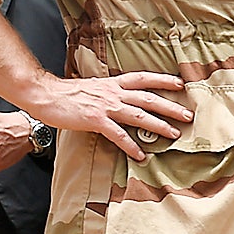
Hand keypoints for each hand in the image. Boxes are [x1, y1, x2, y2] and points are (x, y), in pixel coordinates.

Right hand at [26, 73, 191, 161]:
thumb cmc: (68, 93)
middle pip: (148, 99)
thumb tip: (125, 99)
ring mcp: (105, 106)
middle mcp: (113, 93)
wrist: (45, 94)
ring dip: (158, 126)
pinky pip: (118, 135)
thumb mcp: (95, 87)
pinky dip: (130, 145)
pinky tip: (140, 155)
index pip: (143, 78)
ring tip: (174, 134)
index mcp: (113, 84)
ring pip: (139, 116)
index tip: (180, 84)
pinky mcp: (96, 120)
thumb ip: (111, 92)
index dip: (163, 80)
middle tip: (188, 115)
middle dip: (170, 107)